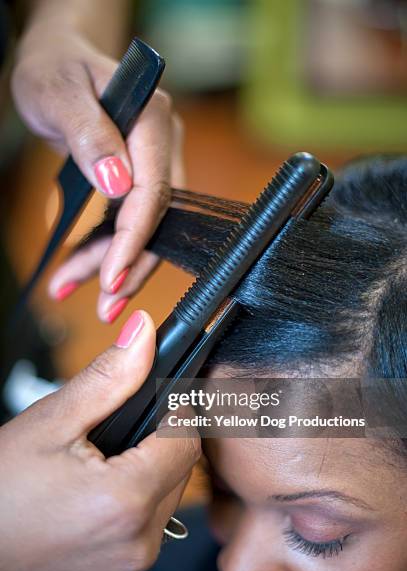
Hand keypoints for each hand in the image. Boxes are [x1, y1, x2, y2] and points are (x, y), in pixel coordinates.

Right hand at [0, 309, 199, 570]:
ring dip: (147, 475)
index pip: (187, 441)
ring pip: (164, 503)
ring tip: (103, 461)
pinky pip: (143, 533)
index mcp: (126, 501)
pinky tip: (97, 496)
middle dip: (160, 441)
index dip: (178, 410)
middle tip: (121, 428)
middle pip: (179, 473)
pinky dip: (131, 509)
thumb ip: (109, 377)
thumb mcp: (52, 422)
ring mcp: (125, 570)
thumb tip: (144, 332)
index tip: (163, 396)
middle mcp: (135, 545)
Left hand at [12, 29, 184, 321]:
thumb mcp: (58, 93)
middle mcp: (162, 144)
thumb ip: (90, 134)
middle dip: (130, 265)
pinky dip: (104, 248)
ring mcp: (154, 162)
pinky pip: (128, 221)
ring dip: (112, 264)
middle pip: (157, 220)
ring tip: (70, 286)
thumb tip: (118, 183)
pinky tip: (79, 269)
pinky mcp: (140, 176)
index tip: (112, 279)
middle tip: (105, 306)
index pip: (154, 194)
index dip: (134, 240)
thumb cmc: (55, 68)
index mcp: (152, 121)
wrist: (58, 59)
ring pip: (144, 228)